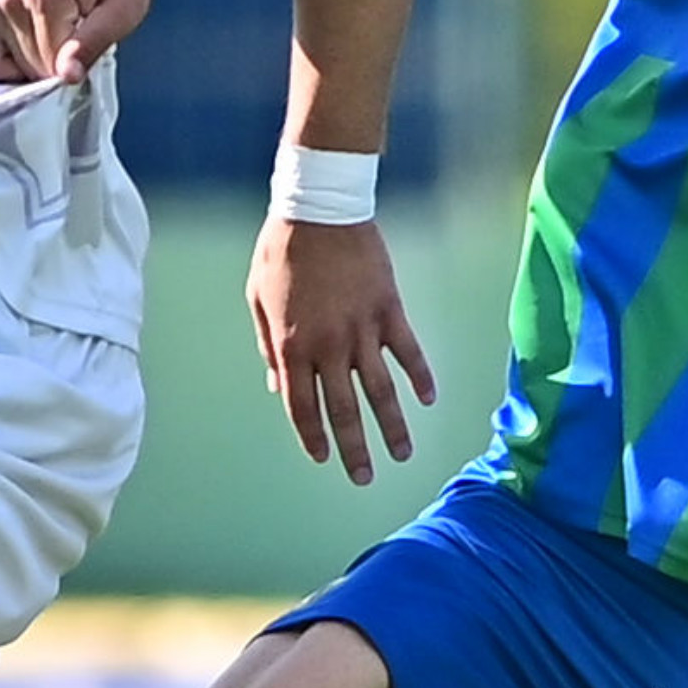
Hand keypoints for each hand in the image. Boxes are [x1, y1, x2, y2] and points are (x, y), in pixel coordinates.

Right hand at [0, 0, 157, 83]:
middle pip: (29, 66)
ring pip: (12, 66)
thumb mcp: (120, 16)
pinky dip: (17, 63)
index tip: (89, 49)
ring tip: (64, 37)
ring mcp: (1, 3)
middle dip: (56, 67)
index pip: (48, 64)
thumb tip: (66, 76)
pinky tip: (42, 47)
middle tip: (79, 42)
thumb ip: (90, 46)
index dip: (72, 68)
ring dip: (38, 64)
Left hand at [253, 212, 434, 479]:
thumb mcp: (259, 300)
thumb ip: (269, 347)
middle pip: (343, 410)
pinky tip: (429, 399)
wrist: (319, 209)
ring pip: (380, 391)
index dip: (312, 437)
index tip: (324, 459)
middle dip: (354, 449)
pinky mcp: (389, 311)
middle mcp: (328, 347)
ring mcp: (362, 331)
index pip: (302, 407)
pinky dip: (420, 376)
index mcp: (292, 346)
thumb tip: (277, 386)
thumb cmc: (281, 252)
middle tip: (363, 478)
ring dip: (392, 427)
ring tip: (403, 454)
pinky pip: (408, 351)